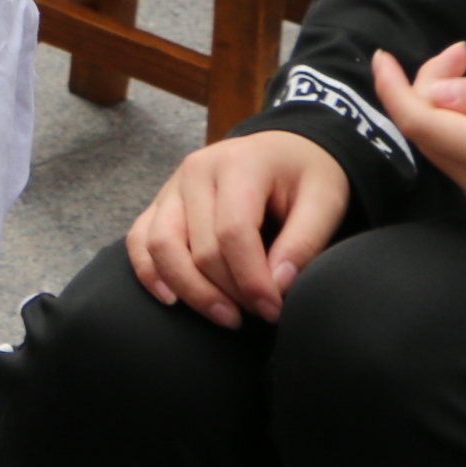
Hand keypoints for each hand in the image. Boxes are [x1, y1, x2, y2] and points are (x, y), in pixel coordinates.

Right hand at [126, 129, 351, 326]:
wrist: (283, 150)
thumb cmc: (306, 176)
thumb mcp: (325, 201)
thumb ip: (304, 242)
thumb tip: (277, 286)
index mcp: (239, 163)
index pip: (233, 232)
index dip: (252, 280)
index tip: (275, 310)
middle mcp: (196, 171)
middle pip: (200, 247)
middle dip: (230, 291)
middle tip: (261, 313)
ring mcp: (172, 185)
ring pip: (161, 247)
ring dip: (191, 291)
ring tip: (226, 316)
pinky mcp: (160, 202)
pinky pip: (140, 240)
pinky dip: (149, 272)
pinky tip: (172, 300)